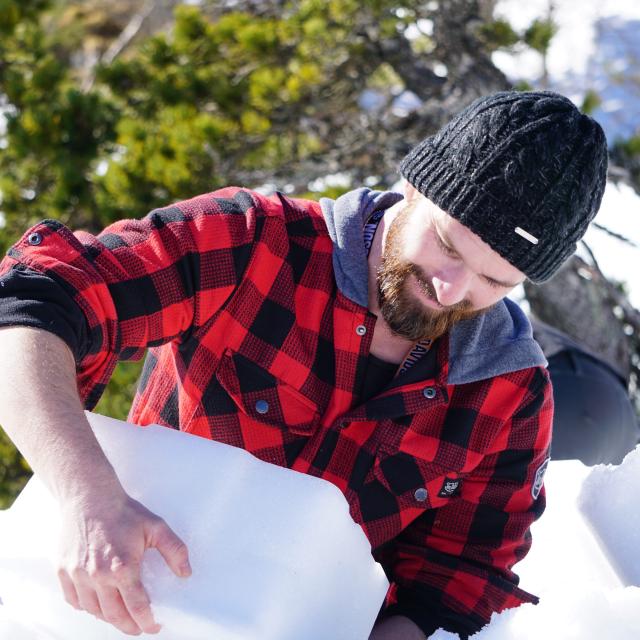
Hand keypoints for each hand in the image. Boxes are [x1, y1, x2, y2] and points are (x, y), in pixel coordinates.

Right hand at [56, 491, 190, 634]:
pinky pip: (74, 600)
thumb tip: (186, 573)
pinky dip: (87, 607)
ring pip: (93, 610)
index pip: (136, 607)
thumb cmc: (123, 511)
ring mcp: (77, 575)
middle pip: (114, 615)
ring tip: (121, 616)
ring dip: (108, 618)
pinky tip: (98, 605)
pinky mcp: (63, 571)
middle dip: (129, 626)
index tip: (154, 626)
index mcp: (122, 567)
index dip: (146, 621)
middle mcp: (98, 576)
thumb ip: (175, 550)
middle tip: (138, 627)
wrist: (90, 497)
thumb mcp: (156, 527)